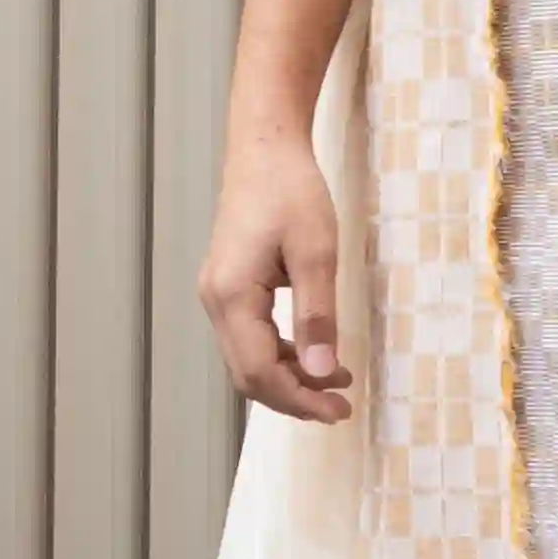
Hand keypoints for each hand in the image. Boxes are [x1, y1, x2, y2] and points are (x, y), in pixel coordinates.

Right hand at [199, 106, 358, 424]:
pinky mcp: (229, 287)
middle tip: (341, 408)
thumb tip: (323, 374)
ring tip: (337, 383)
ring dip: (291, 378)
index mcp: (232, 295)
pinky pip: (251, 338)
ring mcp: (218, 294)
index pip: (259, 371)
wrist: (265, 148)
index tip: (339, 410)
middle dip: (294, 397)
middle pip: (248, 374)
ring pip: (248, 360)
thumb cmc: (291, 190)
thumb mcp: (316, 252)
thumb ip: (318, 315)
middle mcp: (216, 301)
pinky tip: (315, 355)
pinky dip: (282, 355)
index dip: (299, 399)